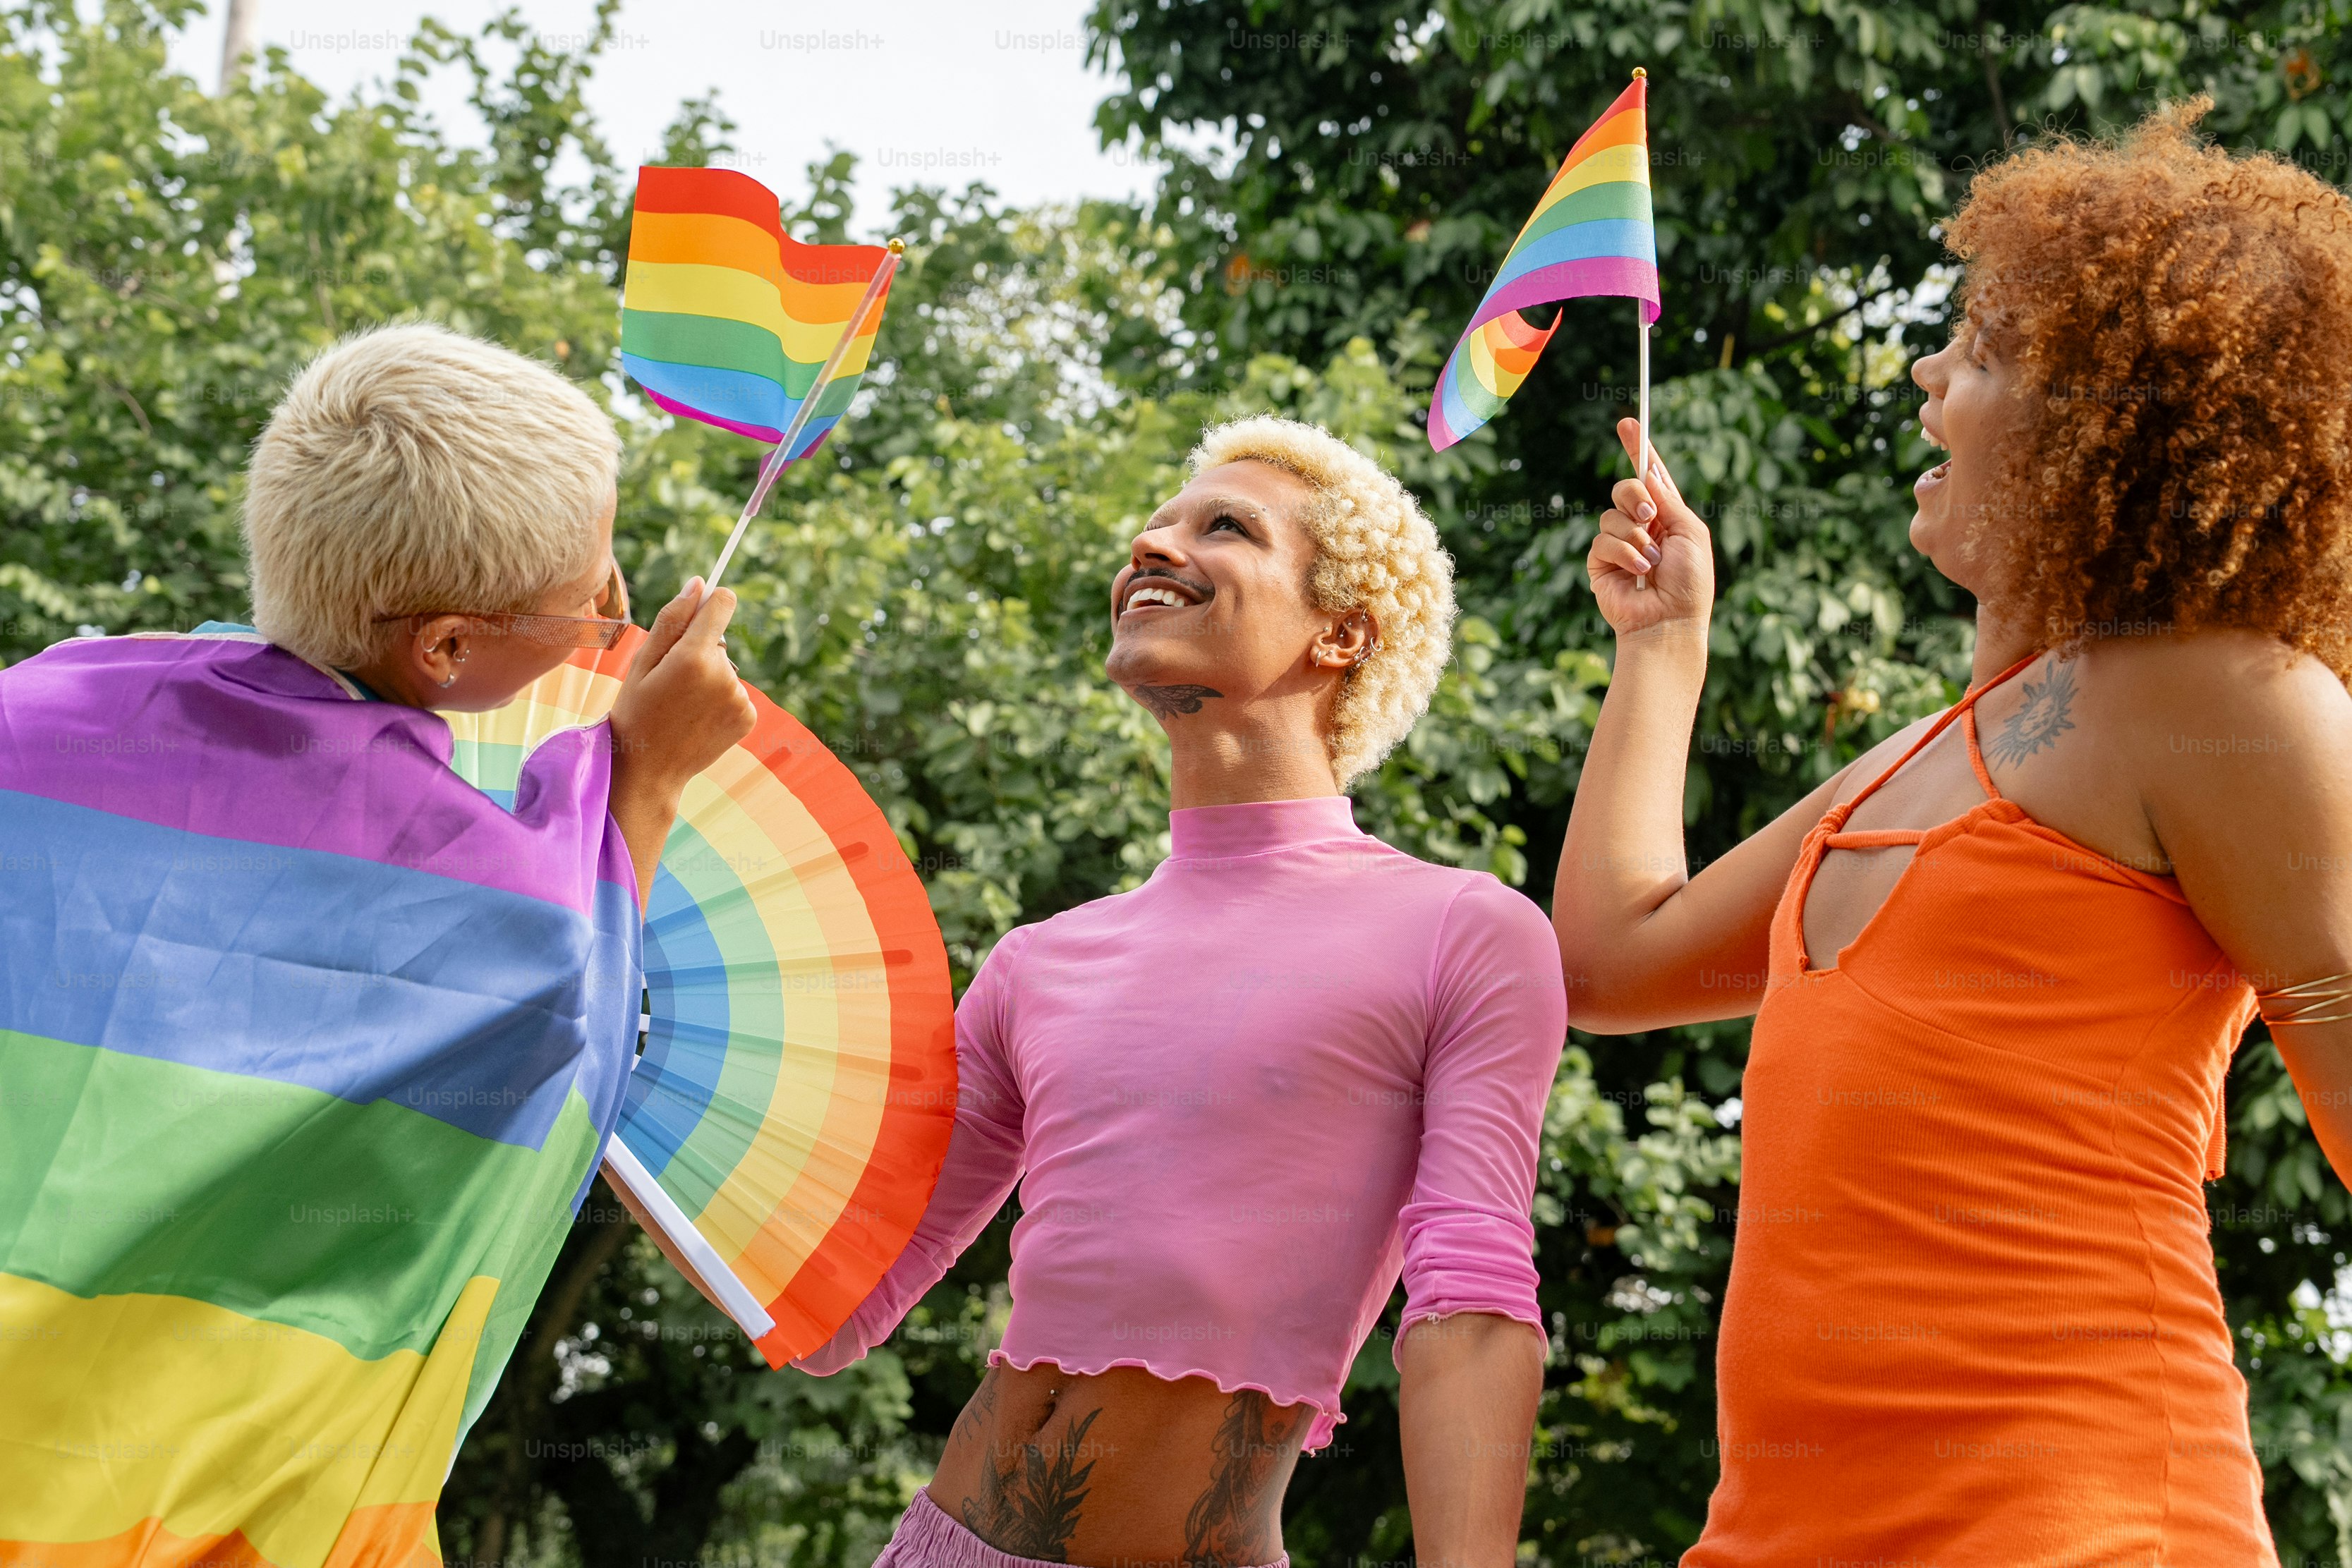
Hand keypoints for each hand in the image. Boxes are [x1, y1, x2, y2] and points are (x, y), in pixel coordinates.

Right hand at [607, 578, 756, 903]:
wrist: (648, 770)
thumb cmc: (635, 711)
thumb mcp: (642, 662)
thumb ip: (672, 620)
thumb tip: (700, 584)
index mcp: (693, 657)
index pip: (722, 604)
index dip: (711, 602)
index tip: (702, 607)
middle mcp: (723, 676)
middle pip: (718, 641)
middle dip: (698, 652)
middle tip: (669, 682)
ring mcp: (739, 699)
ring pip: (725, 669)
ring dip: (708, 679)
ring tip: (681, 706)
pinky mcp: (748, 717)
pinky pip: (735, 692)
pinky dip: (720, 700)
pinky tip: (697, 718)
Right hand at [1588, 417, 1713, 635]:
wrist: (1669, 620)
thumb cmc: (1689, 582)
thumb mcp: (1690, 532)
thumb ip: (1668, 500)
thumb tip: (1648, 474)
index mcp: (1667, 516)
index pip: (1650, 477)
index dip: (1639, 449)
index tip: (1629, 423)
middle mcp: (1641, 527)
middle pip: (1625, 488)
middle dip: (1635, 497)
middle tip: (1650, 518)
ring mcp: (1619, 544)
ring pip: (1611, 514)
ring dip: (1635, 536)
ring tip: (1651, 562)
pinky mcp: (1601, 564)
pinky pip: (1603, 540)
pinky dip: (1624, 553)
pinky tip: (1638, 572)